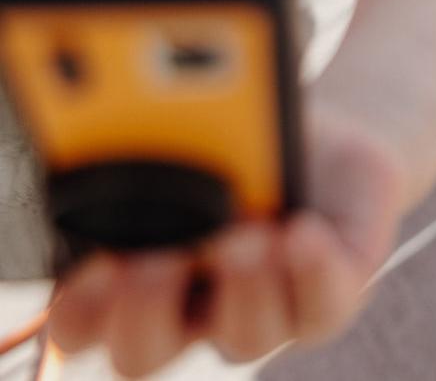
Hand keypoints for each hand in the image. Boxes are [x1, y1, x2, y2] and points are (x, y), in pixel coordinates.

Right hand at [47, 104, 407, 377]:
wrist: (326, 148)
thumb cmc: (243, 140)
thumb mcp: (198, 129)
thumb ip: (157, 137)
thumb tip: (118, 112)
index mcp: (134, 280)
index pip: (82, 323)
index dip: (79, 309)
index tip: (96, 263)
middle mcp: (191, 312)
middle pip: (144, 354)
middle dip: (145, 313)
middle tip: (158, 263)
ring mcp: (260, 315)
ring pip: (242, 338)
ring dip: (241, 288)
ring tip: (249, 236)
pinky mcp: (326, 300)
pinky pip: (320, 308)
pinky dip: (310, 272)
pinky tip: (302, 233)